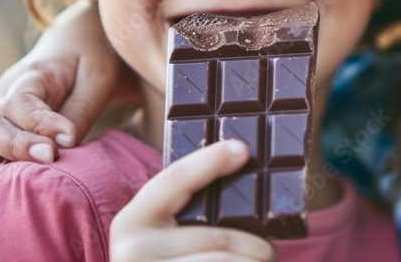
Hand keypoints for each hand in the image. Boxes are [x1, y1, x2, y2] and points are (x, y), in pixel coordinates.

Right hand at [0, 0, 136, 186]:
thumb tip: (63, 145)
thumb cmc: (92, 57)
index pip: (22, 101)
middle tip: (48, 159)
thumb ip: (80, 110)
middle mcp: (8, 93)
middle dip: (15, 146)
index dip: (40, 123)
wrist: (78, 43)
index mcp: (33, 75)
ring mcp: (2, 110)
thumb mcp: (97, 76)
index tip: (67, 139)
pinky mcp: (5, 126)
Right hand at [110, 140, 275, 261]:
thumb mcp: (156, 234)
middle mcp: (135, 248)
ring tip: (262, 261)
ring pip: (223, 261)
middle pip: (217, 237)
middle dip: (255, 245)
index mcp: (131, 221)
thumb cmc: (156, 260)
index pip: (174, 180)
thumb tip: (239, 180)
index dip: (209, 161)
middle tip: (269, 249)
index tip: (242, 150)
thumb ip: (184, 211)